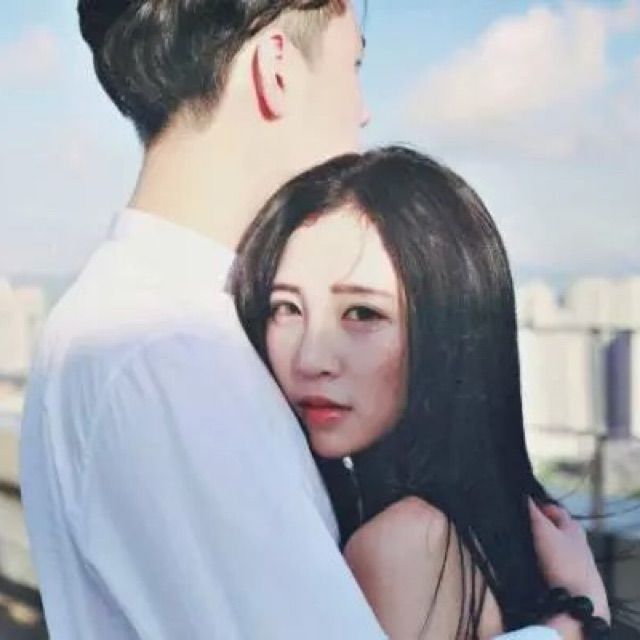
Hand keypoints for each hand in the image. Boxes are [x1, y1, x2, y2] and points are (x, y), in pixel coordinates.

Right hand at [529, 499, 609, 623]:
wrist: (580, 600)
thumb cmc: (564, 561)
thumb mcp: (544, 531)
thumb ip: (534, 513)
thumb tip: (526, 496)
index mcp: (574, 527)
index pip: (557, 510)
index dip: (541, 506)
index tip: (526, 506)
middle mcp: (579, 542)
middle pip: (559, 528)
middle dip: (543, 525)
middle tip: (524, 525)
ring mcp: (578, 563)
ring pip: (558, 547)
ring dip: (545, 545)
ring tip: (527, 546)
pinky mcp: (574, 580)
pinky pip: (558, 564)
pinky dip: (548, 561)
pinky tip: (537, 566)